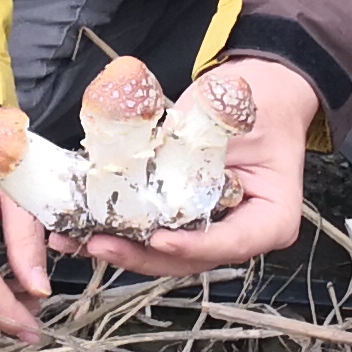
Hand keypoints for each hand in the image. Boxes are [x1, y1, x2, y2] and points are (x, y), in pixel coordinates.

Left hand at [83, 58, 319, 277]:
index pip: (232, 243)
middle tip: (102, 244)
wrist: (258, 92)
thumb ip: (203, 141)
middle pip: (191, 259)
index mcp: (271, 218)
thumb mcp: (237, 119)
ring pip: (166, 254)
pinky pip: (153, 233)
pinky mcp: (185, 221)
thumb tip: (156, 150)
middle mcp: (241, 234)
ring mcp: (210, 231)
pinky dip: (121, 232)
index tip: (159, 238)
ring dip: (123, 249)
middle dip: (143, 255)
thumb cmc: (259, 102)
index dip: (193, 246)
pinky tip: (84, 229)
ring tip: (80, 240)